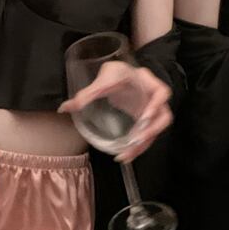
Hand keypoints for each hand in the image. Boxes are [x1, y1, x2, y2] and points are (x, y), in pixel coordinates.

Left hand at [58, 60, 172, 162]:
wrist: (121, 76)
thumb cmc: (116, 74)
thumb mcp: (104, 78)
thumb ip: (87, 93)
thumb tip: (64, 108)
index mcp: (147, 82)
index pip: (161, 92)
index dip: (155, 105)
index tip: (143, 116)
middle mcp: (154, 98)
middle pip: (164, 117)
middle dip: (151, 131)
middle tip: (136, 140)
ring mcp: (151, 112)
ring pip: (155, 131)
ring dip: (143, 144)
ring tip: (126, 155)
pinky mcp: (144, 122)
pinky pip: (146, 136)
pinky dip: (137, 147)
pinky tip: (125, 156)